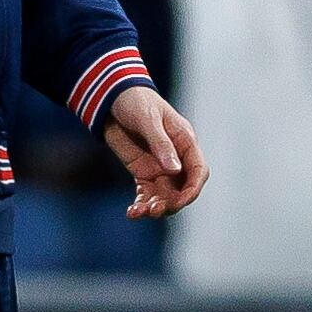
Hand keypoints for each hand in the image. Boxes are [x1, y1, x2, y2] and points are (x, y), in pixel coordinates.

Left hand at [102, 86, 207, 218]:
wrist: (113, 99)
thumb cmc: (136, 101)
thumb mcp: (148, 119)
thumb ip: (161, 143)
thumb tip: (175, 169)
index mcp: (185, 141)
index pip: (198, 171)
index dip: (193, 189)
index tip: (181, 201)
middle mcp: (176, 158)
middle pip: (183, 189)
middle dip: (172, 203)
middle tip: (155, 210)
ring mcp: (160, 167)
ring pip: (165, 196)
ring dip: (156, 207)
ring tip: (140, 212)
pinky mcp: (143, 172)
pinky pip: (146, 194)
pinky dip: (141, 205)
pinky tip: (132, 212)